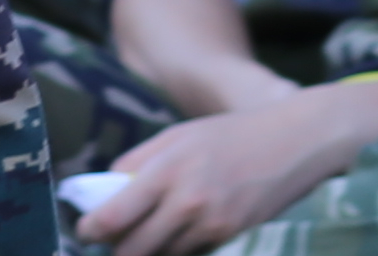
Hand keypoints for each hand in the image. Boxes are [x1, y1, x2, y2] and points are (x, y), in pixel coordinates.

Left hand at [72, 93, 346, 251]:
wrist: (293, 143)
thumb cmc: (230, 134)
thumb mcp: (177, 135)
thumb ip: (137, 162)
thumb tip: (103, 190)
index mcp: (166, 169)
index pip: (113, 215)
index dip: (91, 230)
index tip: (85, 231)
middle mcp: (186, 202)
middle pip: (133, 249)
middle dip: (118, 250)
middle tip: (113, 240)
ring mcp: (211, 225)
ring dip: (150, 251)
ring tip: (148, 234)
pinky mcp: (232, 239)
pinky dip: (179, 251)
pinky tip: (180, 235)